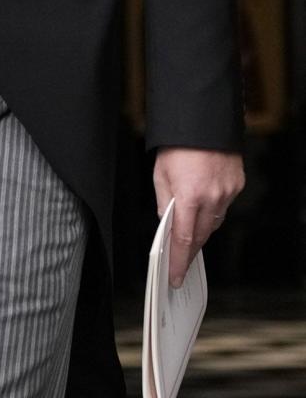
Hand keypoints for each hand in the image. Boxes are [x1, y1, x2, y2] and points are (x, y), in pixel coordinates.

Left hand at [152, 146, 243, 287]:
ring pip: (214, 222)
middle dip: (190, 250)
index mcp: (189, 196)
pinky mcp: (237, 184)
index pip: (183, 240)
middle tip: (180, 261)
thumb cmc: (179, 145)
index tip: (175, 276)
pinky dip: (212, 211)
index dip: (178, 261)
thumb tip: (167, 223)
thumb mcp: (160, 175)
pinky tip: (203, 209)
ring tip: (188, 236)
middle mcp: (212, 197)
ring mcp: (228, 191)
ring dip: (201, 230)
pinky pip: (224, 206)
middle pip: (202, 235)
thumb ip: (164, 203)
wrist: (203, 120)